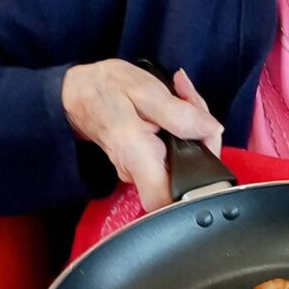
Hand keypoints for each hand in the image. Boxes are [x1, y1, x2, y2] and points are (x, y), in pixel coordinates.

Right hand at [61, 59, 222, 211]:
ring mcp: (139, 170)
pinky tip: (175, 104)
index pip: (172, 200)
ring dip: (192, 126)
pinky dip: (181, 127)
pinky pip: (173, 151)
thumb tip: (211, 129)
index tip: (204, 142)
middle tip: (192, 102)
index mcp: (138, 156)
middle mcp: (137, 171)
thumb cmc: (105, 88)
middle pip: (188, 172)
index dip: (200, 180)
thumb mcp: (143, 89)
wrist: (77, 92)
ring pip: (184, 158)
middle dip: (202, 136)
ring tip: (181, 95)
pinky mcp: (143, 163)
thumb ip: (178, 113)